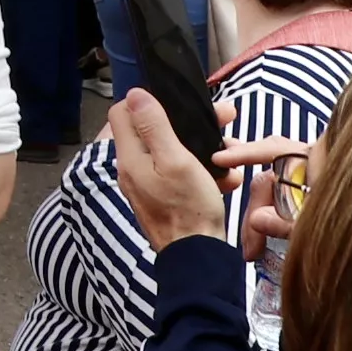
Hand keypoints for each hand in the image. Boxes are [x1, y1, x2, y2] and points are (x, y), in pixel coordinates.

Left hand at [106, 92, 231, 247]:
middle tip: (222, 119)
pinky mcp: (164, 198)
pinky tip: (226, 176)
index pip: (122, 113)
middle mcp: (133, 169)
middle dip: (186, 123)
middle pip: (152, 130)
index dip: (146, 102)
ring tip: (229, 149)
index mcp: (130, 157)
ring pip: (172, 151)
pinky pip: (181, 174)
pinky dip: (202, 170)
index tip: (176, 104)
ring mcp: (148, 185)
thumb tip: (135, 93)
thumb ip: (154, 125)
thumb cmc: (188, 209)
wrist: (198, 257)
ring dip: (201, 147)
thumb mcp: (175, 159)